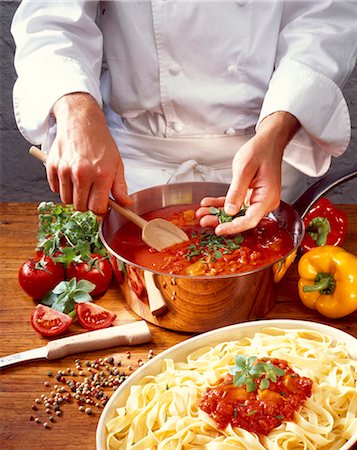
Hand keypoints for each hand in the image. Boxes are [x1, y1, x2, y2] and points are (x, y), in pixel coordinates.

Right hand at [46, 93, 129, 214]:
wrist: (81, 122)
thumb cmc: (100, 143)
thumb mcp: (117, 164)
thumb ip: (120, 187)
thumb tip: (125, 205)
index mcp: (101, 174)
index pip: (97, 208)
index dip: (100, 210)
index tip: (100, 205)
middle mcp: (82, 173)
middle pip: (81, 207)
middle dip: (86, 204)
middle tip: (91, 193)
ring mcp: (65, 170)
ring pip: (66, 200)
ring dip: (73, 196)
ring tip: (80, 183)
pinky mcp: (52, 166)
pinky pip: (55, 189)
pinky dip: (62, 187)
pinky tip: (70, 176)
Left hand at [197, 111, 299, 234]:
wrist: (268, 142)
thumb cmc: (261, 151)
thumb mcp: (245, 169)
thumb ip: (237, 191)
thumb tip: (230, 211)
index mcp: (267, 197)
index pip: (250, 219)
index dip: (233, 227)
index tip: (219, 230)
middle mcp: (264, 202)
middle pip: (242, 219)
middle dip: (221, 221)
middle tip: (203, 220)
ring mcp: (257, 200)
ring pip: (236, 213)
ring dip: (218, 213)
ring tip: (202, 213)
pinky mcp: (250, 196)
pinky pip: (234, 204)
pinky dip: (221, 204)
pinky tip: (208, 204)